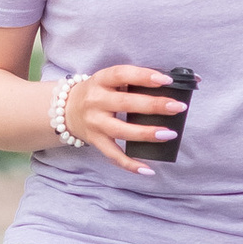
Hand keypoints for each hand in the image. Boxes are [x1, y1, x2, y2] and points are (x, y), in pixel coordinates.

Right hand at [62, 61, 186, 175]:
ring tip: (168, 133)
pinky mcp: (96, 141)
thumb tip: (170, 85)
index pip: (122, 74)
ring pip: (121, 130)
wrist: (64, 110)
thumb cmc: (98, 92)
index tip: (166, 80)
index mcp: (100, 80)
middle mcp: (95, 101)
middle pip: (125, 103)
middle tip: (177, 107)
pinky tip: (148, 169)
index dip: (144, 76)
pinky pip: (113, 155)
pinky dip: (130, 164)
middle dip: (153, 106)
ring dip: (146, 133)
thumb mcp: (108, 81)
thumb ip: (132, 81)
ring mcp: (95, 123)